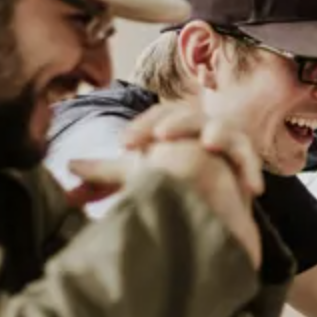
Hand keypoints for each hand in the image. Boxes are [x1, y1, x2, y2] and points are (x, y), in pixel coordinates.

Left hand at [67, 103, 263, 203]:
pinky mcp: (244, 163)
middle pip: (188, 116)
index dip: (142, 127)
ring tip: (207, 143)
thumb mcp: (136, 176)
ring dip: (217, 134)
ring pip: (223, 130)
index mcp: (171, 126)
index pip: (157, 115)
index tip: (124, 146)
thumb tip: (67, 167)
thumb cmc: (172, 179)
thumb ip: (105, 173)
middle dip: (175, 124)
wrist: (210, 200)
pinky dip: (250, 170)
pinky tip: (249, 186)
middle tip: (160, 138)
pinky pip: (249, 161)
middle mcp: (198, 127)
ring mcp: (225, 142)